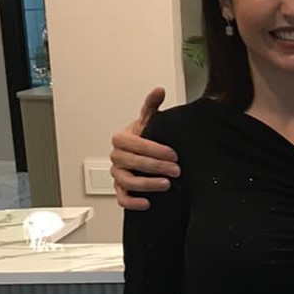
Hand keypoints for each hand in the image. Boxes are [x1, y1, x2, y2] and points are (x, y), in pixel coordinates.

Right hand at [111, 87, 180, 209]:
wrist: (141, 155)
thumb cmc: (145, 138)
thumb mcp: (149, 122)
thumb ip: (152, 107)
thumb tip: (159, 90)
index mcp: (121, 139)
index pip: (135, 144)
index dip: (154, 149)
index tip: (173, 154)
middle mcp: (116, 157)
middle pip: (132, 163)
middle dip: (156, 166)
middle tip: (176, 169)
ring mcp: (117, 174)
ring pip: (127, 182)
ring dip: (148, 184)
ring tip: (167, 184)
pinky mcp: (120, 190)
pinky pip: (122, 199)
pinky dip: (133, 202)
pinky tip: (148, 203)